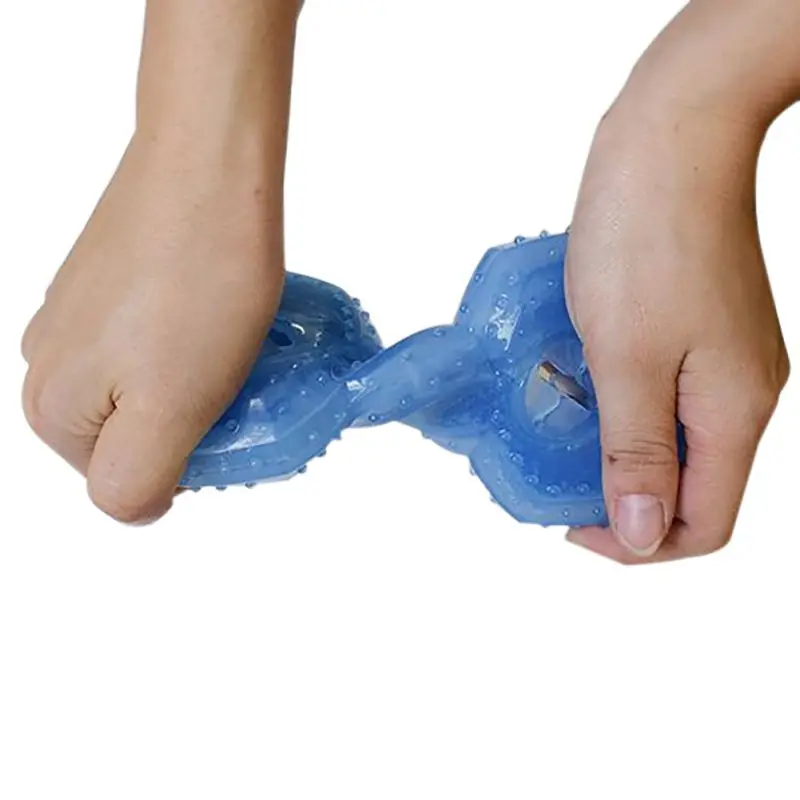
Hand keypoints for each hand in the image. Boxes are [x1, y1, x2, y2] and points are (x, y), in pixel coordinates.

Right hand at [21, 135, 283, 523]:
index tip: (229, 418)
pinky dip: (192, 343)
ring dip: (198, 382)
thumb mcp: (169, 410)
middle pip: (134, 433)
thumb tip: (136, 508)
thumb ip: (135, 480)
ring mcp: (75, 316)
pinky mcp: (108, 282)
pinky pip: (152, 340)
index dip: (189, 459)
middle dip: (192, 421)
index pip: (127, 482)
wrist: (210, 171)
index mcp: (52, 407)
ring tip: (236, 346)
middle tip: (240, 385)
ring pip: (147, 386)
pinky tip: (221, 317)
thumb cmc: (198, 289)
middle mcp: (49, 361)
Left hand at [564, 95, 789, 563]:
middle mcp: (740, 395)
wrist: (673, 136)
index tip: (571, 525)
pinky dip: (619, 403)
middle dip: (620, 496)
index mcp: (733, 412)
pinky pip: (662, 393)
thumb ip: (635, 451)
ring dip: (614, 448)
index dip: (636, 544)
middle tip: (555, 475)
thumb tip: (643, 535)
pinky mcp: (698, 329)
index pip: (703, 524)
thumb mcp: (627, 356)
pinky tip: (577, 384)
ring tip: (558, 432)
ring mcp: (722, 361)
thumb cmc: (647, 236)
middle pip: (688, 487)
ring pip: (671, 439)